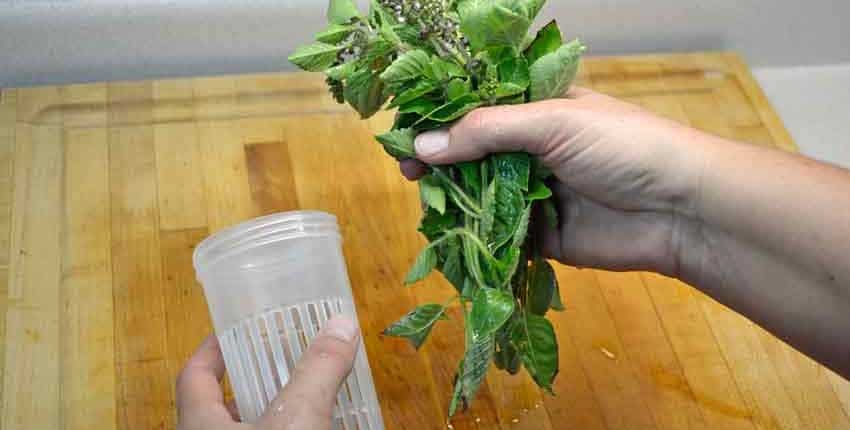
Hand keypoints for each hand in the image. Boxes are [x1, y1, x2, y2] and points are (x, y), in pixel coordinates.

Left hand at [176, 316, 359, 429]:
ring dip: (271, 413)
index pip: (194, 376)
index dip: (211, 350)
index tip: (232, 329)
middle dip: (251, 382)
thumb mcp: (297, 419)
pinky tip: (313, 427)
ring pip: (245, 428)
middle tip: (279, 361)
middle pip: (218, 406)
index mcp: (199, 422)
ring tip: (303, 396)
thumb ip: (318, 371)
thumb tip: (341, 323)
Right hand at [401, 88, 709, 276]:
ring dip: (452, 199)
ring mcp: (535, 193)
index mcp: (538, 109)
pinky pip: (499, 235)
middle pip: (472, 153)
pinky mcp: (541, 236)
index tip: (406, 129)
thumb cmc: (623, 146)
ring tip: (423, 202)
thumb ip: (486, 132)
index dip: (441, 116)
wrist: (681, 210)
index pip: (477, 106)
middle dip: (440, 161)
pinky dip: (475, 236)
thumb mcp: (553, 122)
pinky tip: (448, 236)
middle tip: (407, 171)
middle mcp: (533, 149)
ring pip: (481, 195)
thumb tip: (422, 145)